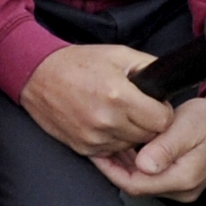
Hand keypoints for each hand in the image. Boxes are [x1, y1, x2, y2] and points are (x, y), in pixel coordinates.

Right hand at [16, 41, 173, 162]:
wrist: (36, 75)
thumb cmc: (77, 62)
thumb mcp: (118, 54)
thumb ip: (148, 66)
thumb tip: (169, 80)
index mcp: (118, 96)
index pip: (162, 121)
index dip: (163, 112)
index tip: (154, 105)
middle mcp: (106, 120)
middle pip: (149, 137)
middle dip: (148, 124)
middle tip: (137, 109)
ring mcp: (93, 137)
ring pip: (131, 146)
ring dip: (131, 134)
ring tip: (119, 115)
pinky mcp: (83, 147)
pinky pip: (112, 151)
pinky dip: (113, 140)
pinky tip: (104, 123)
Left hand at [101, 75, 205, 202]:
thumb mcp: (186, 127)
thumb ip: (164, 148)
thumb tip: (143, 165)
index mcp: (184, 179)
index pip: (136, 185)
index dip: (111, 171)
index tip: (96, 154)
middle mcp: (184, 190)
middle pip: (138, 186)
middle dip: (115, 168)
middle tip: (98, 147)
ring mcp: (185, 188)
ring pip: (144, 182)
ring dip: (125, 166)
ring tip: (109, 145)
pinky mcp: (183, 180)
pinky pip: (153, 177)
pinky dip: (137, 164)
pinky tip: (128, 148)